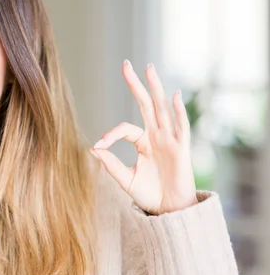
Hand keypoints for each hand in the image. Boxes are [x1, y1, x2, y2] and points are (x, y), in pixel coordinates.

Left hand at [90, 60, 197, 214]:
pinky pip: (180, 127)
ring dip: (156, 88)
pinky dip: (178, 111)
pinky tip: (173, 95)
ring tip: (149, 68)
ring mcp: (170, 140)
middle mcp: (156, 136)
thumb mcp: (125, 179)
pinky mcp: (181, 149)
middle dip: (136, 84)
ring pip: (161, 109)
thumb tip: (92, 148)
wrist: (169, 211)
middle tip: (126, 64)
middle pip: (146, 104)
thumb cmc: (149, 194)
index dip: (110, 134)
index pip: (125, 129)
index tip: (98, 145)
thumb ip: (110, 164)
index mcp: (143, 142)